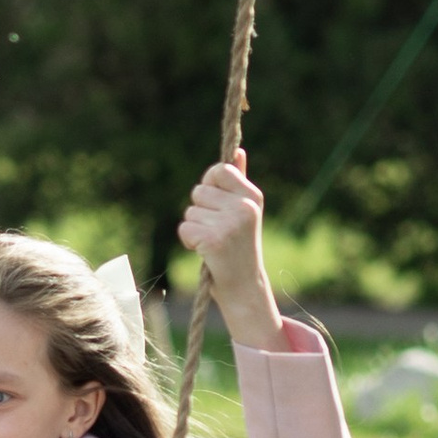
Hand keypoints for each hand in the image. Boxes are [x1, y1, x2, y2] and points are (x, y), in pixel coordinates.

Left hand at [178, 150, 284, 349]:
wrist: (244, 286)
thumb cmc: (241, 246)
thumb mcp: (244, 212)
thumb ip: (239, 181)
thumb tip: (237, 151)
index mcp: (253, 196)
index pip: (219, 170)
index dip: (209, 184)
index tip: (215, 203)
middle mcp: (244, 207)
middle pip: (199, 191)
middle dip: (200, 210)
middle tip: (217, 230)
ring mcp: (230, 224)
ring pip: (190, 211)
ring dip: (194, 228)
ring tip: (213, 242)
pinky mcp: (214, 240)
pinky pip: (184, 228)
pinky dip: (188, 241)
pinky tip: (205, 251)